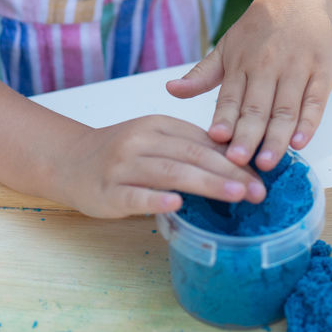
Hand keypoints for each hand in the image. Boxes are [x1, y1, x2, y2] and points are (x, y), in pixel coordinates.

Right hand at [56, 114, 267, 218]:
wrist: (69, 160)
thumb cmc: (121, 153)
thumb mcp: (153, 140)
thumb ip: (187, 148)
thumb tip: (239, 166)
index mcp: (157, 125)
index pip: (202, 140)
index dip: (234, 157)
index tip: (262, 175)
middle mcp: (140, 140)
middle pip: (191, 154)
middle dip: (229, 172)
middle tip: (259, 190)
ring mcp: (122, 165)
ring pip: (170, 173)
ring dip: (206, 183)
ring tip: (236, 195)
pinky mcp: (108, 191)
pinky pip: (135, 195)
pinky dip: (156, 200)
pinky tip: (176, 206)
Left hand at [165, 0, 331, 170]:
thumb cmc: (258, 29)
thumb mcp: (225, 47)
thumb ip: (201, 75)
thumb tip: (170, 90)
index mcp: (240, 63)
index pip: (230, 97)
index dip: (223, 119)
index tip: (215, 140)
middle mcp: (267, 67)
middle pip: (256, 108)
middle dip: (247, 136)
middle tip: (238, 162)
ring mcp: (296, 69)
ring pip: (285, 109)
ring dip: (276, 138)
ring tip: (266, 162)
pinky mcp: (321, 72)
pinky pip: (315, 102)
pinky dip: (309, 123)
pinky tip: (300, 143)